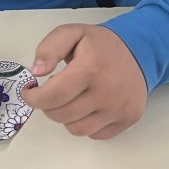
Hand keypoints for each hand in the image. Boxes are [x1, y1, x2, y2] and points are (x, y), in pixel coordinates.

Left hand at [21, 23, 146, 139]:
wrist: (139, 51)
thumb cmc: (99, 44)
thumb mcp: (71, 33)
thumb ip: (49, 49)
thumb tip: (36, 72)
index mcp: (90, 68)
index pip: (53, 96)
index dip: (33, 98)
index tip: (29, 92)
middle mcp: (107, 91)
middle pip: (61, 115)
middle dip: (48, 106)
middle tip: (51, 93)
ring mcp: (120, 108)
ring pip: (77, 130)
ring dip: (65, 118)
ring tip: (69, 100)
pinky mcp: (128, 119)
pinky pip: (95, 135)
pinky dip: (85, 125)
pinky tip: (86, 107)